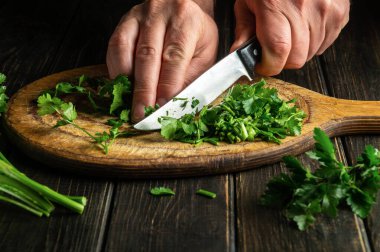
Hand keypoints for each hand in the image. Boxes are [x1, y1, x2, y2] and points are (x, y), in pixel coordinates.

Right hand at [107, 0, 217, 121]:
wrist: (183, 10)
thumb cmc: (196, 36)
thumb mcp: (205, 54)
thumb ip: (192, 77)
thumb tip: (174, 103)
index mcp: (186, 21)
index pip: (174, 56)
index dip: (167, 84)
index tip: (162, 106)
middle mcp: (160, 13)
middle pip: (148, 54)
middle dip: (144, 89)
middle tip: (142, 113)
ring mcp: (139, 15)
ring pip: (126, 49)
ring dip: (127, 81)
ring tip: (130, 103)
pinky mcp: (124, 22)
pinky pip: (114, 47)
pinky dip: (116, 70)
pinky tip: (122, 86)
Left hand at [231, 0, 349, 75]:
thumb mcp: (247, 2)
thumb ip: (243, 30)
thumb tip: (238, 55)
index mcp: (274, 5)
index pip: (278, 51)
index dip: (269, 66)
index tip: (262, 65)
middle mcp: (303, 7)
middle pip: (297, 58)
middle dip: (282, 61)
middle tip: (274, 50)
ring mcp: (325, 10)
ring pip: (312, 54)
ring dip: (298, 52)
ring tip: (289, 34)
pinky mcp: (340, 12)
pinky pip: (326, 43)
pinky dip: (314, 43)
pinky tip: (304, 29)